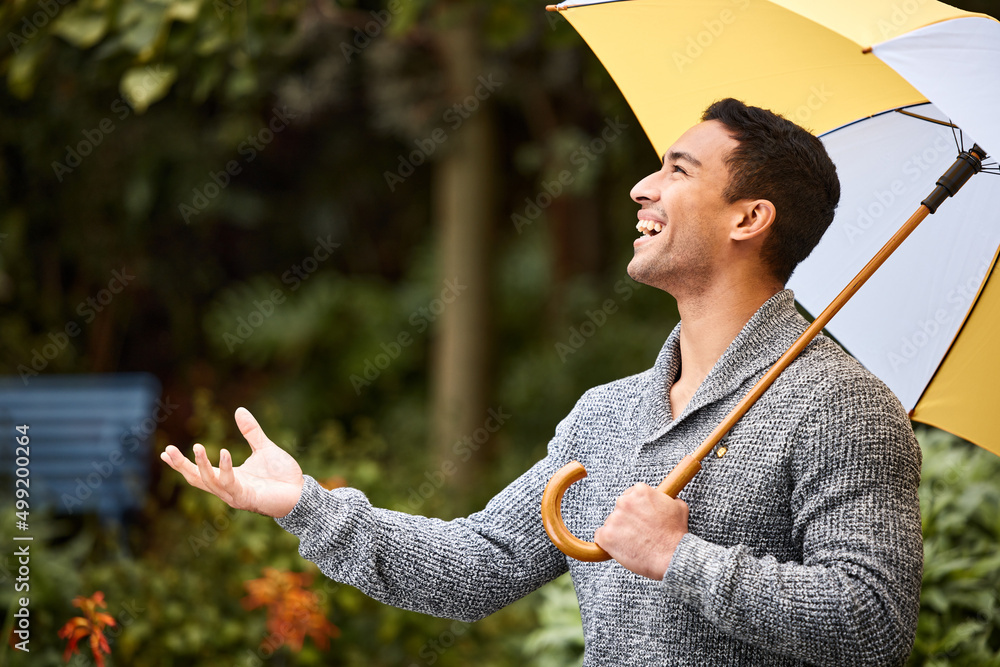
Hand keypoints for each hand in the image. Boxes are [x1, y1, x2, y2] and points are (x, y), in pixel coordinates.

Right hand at [160, 407, 304, 517]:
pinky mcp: (246, 497)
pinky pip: (231, 483)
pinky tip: (223, 452)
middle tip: (167, 450)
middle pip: (196, 479)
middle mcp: (227, 489)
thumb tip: (239, 410)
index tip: (164, 452)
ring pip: (210, 482)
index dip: (181, 464)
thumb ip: (250, 432)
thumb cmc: (282, 475)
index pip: (199, 472)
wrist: (301, 492)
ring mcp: (235, 495)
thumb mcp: (264, 448)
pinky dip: (225, 468)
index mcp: (228, 478)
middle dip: (181, 466)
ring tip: (197, 446)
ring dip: (201, 465)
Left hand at [593, 483, 688, 579]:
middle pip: (620, 508)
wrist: (671, 556)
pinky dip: (608, 543)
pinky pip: (600, 537)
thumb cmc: (676, 534)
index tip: (641, 518)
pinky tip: (621, 547)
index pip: (631, 495)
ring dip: (619, 531)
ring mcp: (614, 519)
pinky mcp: (606, 536)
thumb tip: (668, 498)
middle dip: (627, 519)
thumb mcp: (679, 507)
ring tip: (634, 542)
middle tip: (639, 531)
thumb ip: (668, 498)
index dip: (637, 508)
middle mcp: (624, 501)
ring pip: (611, 523)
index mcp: (640, 491)